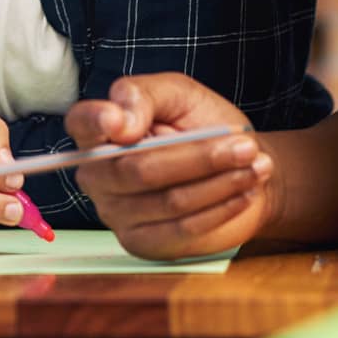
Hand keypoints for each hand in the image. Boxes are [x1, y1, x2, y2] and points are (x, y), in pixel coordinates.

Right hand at [65, 73, 270, 259]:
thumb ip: (143, 95)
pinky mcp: (144, 243)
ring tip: (255, 165)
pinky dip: (220, 208)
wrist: (238, 164)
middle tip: (244, 146)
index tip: (122, 122)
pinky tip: (245, 191)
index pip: (82, 123)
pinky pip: (182, 229)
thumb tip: (119, 121)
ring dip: (220, 182)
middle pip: (137, 170)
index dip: (96, 122)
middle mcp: (98, 175)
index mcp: (99, 131)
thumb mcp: (178, 94)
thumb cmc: (203, 124)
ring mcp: (117, 213)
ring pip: (168, 201)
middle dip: (197, 157)